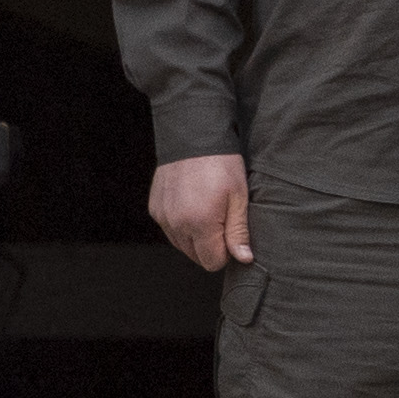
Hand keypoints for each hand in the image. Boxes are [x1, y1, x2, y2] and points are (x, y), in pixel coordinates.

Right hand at [147, 154, 249, 272]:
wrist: (192, 135)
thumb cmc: (220, 163)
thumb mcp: (239, 196)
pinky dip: (181, 225)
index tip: (231, 233)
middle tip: (221, 219)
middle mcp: (177, 224)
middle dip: (210, 246)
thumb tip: (243, 258)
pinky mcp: (155, 208)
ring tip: (207, 210)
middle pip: (196, 257)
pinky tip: (192, 205)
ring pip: (181, 245)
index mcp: (200, 223)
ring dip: (195, 236)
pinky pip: (170, 230)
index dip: (225, 252)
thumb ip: (239, 232)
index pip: (212, 262)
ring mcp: (163, 217)